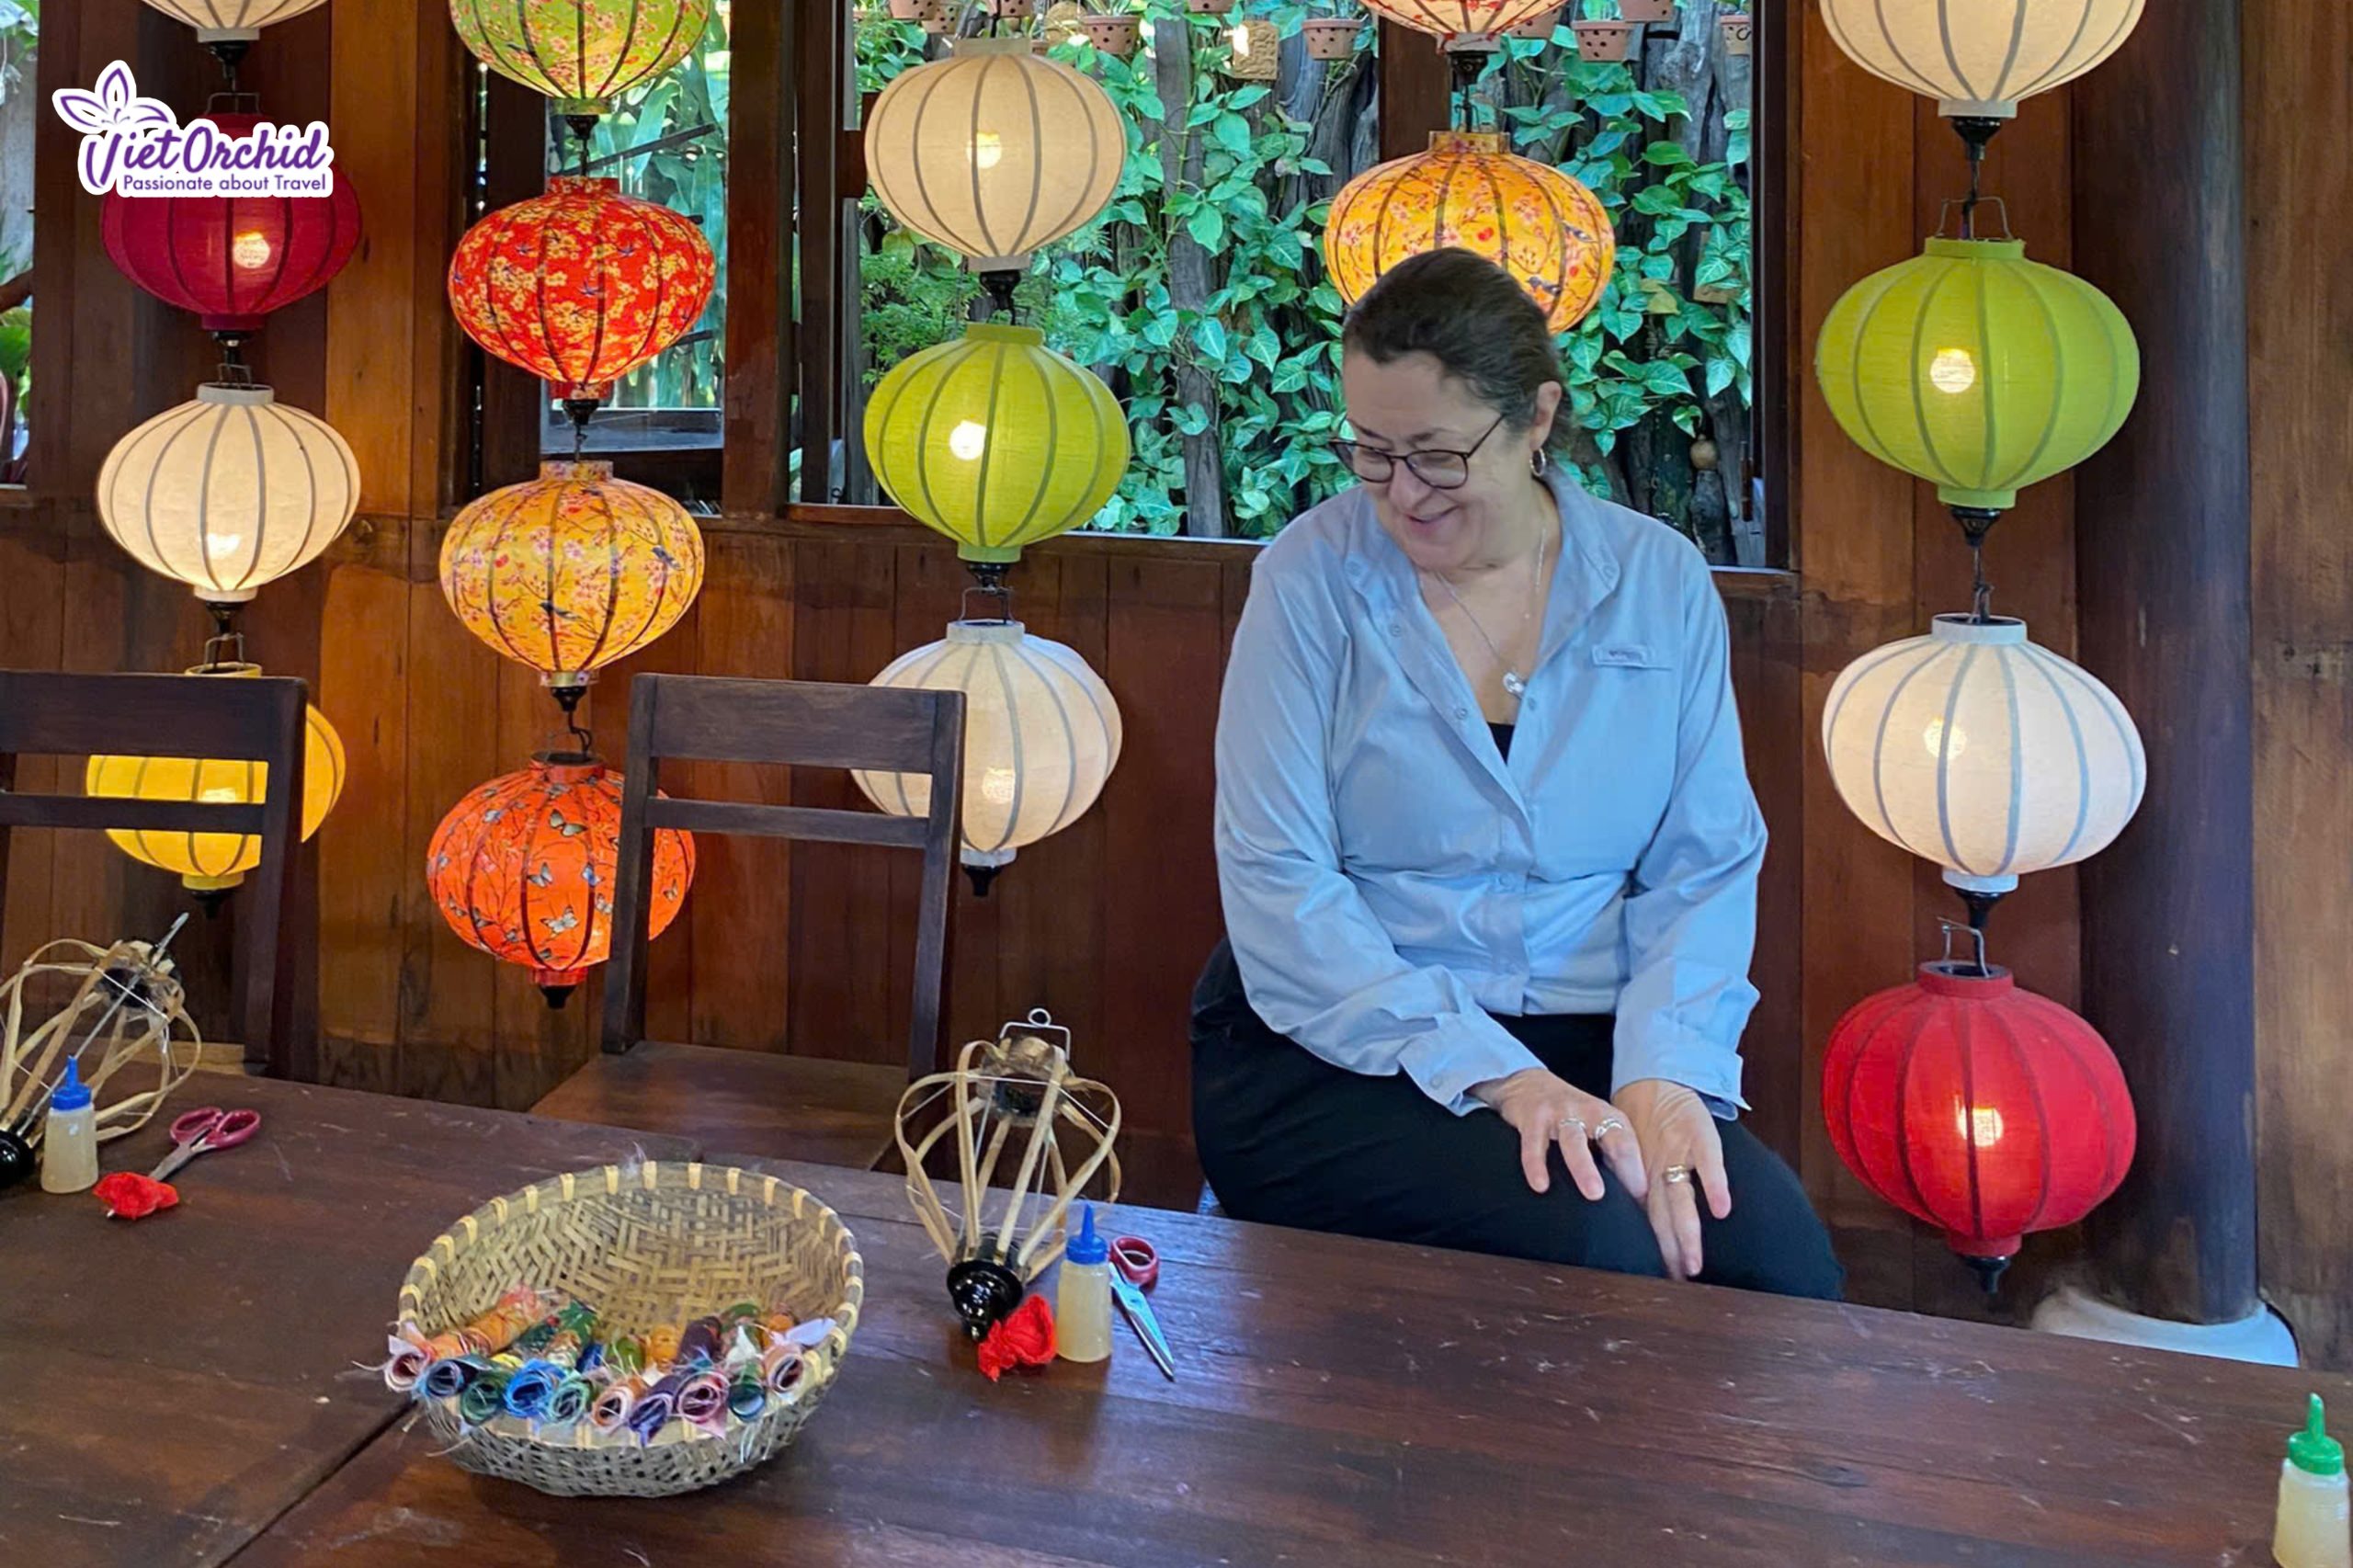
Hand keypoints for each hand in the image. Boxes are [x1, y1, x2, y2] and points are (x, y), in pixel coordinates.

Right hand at [1470, 1068, 1647, 1201]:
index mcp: (1608, 1117)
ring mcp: (1560, 1113)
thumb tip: (1633, 1199)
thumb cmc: (1566, 1115)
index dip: (1637, 1172)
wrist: (1526, 1084)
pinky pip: (1534, 1144)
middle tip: (1634, 1195)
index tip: (1642, 1199)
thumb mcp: (1592, 1127)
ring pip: (1574, 1141)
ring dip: (1584, 1168)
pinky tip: (1540, 1185)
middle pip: (1611, 1140)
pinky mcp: (1533, 1117)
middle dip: (1623, 1168)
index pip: (1629, 1146)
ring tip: (1591, 1193)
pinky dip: (1537, 1165)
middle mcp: (1588, 1112)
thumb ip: (1609, 1157)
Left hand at [1615, 1078, 1730, 1279]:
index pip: (1651, 1224)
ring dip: (1687, 1233)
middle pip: (1666, 1219)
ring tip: (1693, 1263)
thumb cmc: (1647, 1124)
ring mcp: (1678, 1156)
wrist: (1654, 1079)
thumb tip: (1635, 1224)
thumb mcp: (1638, 1156)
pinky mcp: (1699, 1135)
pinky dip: (1714, 1184)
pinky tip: (1720, 1208)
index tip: (1661, 1282)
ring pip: (1682, 1200)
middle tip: (1678, 1284)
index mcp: (1646, 1182)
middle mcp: (1659, 1174)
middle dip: (1672, 1253)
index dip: (1656, 1252)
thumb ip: (1640, 1187)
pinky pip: (1708, 1162)